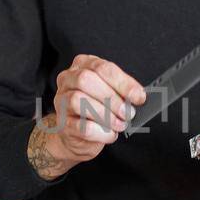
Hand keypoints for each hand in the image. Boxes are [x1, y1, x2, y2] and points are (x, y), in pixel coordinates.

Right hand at [38, 55, 146, 173]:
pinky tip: (110, 134)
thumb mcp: (110, 93)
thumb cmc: (97, 108)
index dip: (123, 83)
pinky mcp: (61, 123)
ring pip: (78, 100)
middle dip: (112, 98)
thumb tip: (138, 96)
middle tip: (128, 113)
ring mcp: (61, 100)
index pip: (103, 68)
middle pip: (86, 80)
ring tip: (120, 125)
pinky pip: (80, 126)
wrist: (78, 134)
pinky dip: (100, 132)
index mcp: (83, 65)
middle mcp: (68, 79)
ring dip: (105, 114)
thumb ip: (122, 91)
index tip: (139, 97)